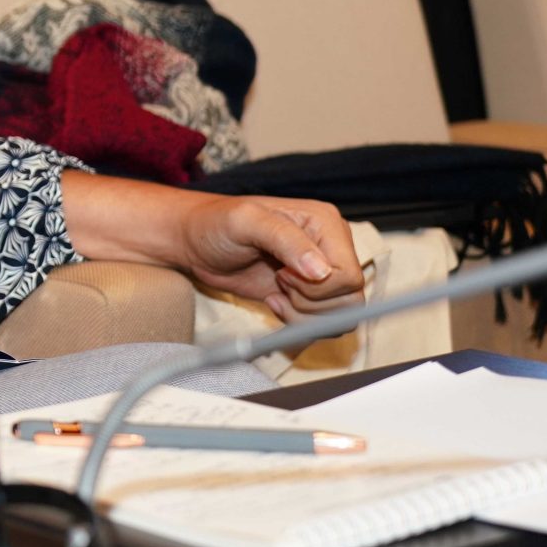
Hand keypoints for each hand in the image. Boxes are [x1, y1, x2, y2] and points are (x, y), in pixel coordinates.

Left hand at [176, 194, 364, 320]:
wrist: (196, 243)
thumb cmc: (216, 224)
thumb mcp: (245, 222)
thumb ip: (285, 240)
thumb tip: (321, 270)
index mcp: (326, 224)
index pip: (349, 275)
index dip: (316, 287)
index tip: (283, 273)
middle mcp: (332, 248)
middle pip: (350, 299)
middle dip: (310, 303)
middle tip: (279, 282)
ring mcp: (322, 274)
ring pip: (340, 316)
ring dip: (304, 315)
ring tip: (276, 293)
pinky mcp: (309, 295)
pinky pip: (324, 324)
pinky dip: (299, 323)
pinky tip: (275, 301)